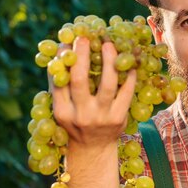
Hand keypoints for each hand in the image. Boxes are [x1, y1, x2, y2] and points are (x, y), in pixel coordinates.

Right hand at [49, 36, 135, 152]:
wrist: (93, 149)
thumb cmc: (75, 122)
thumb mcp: (62, 108)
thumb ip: (60, 85)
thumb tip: (60, 50)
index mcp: (62, 111)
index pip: (59, 81)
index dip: (62, 59)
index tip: (66, 41)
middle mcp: (80, 115)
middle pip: (80, 80)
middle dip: (81, 56)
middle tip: (84, 37)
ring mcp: (101, 117)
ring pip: (107, 84)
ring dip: (108, 60)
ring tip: (108, 44)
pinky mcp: (119, 118)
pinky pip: (126, 92)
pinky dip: (128, 74)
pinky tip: (128, 61)